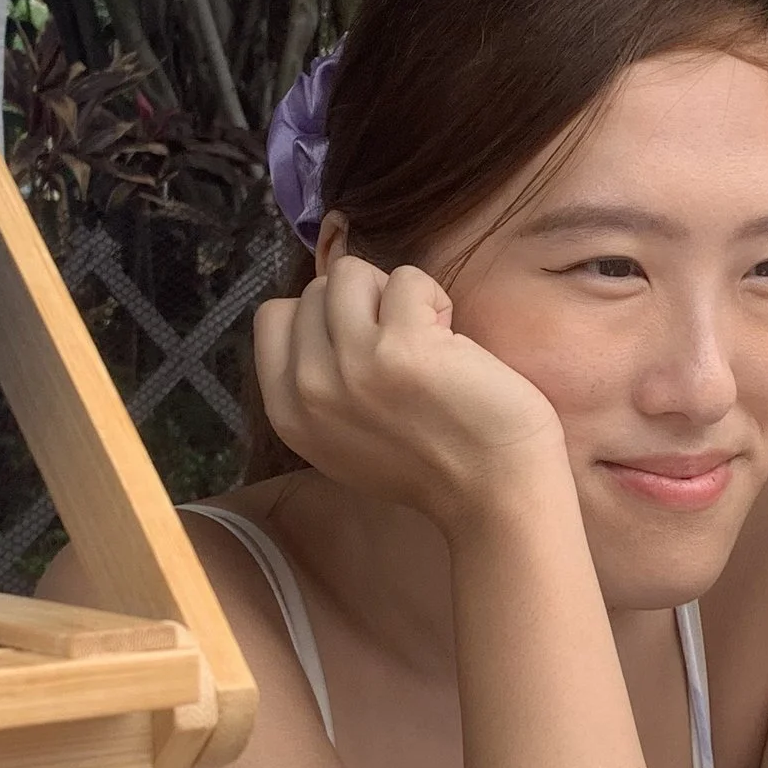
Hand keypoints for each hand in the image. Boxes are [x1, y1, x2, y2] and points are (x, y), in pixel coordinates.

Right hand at [254, 259, 565, 531]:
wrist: (493, 494)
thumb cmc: (432, 464)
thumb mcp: (339, 440)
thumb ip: (318, 386)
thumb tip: (319, 318)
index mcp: (288, 411)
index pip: (274, 316)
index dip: (323, 314)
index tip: (362, 341)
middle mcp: (309, 388)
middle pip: (317, 289)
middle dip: (363, 303)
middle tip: (402, 346)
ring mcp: (352, 364)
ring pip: (351, 272)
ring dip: (394, 294)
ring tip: (425, 337)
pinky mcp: (402, 345)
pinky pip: (407, 279)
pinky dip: (435, 299)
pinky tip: (453, 342)